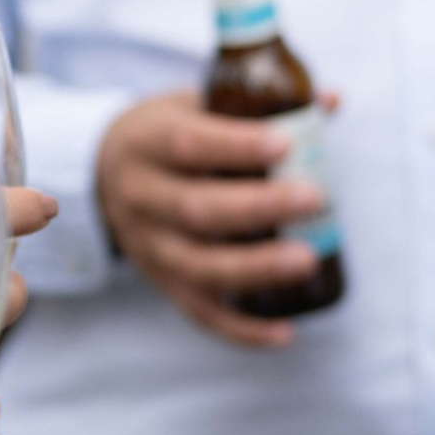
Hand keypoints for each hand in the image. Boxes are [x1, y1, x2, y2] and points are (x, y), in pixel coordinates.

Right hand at [96, 91, 337, 349]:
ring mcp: (149, 247)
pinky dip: (242, 330)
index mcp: (146, 143)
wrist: (104, 174)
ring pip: (199, 266)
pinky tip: (285, 332)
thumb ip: (257, 105)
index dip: (237, 146)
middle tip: (316, 198)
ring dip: (256, 267)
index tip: (286, 144)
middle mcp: (140, 197)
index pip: (188, 144)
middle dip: (259, 207)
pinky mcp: (163, 283)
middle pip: (197, 209)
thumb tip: (330, 101)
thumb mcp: (195, 104)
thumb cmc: (167, 133)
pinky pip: (201, 313)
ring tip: (308, 260)